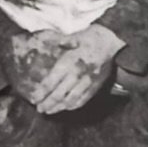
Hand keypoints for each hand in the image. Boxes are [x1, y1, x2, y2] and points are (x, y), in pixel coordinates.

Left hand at [6, 25, 123, 114]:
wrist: (113, 44)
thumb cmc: (92, 38)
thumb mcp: (76, 36)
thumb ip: (62, 42)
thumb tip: (50, 41)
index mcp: (69, 61)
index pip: (51, 82)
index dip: (41, 93)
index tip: (33, 99)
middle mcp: (77, 74)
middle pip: (58, 94)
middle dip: (47, 104)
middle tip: (39, 109)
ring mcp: (87, 81)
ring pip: (70, 100)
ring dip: (58, 108)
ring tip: (49, 111)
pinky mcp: (95, 86)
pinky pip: (83, 99)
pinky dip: (73, 106)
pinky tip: (66, 107)